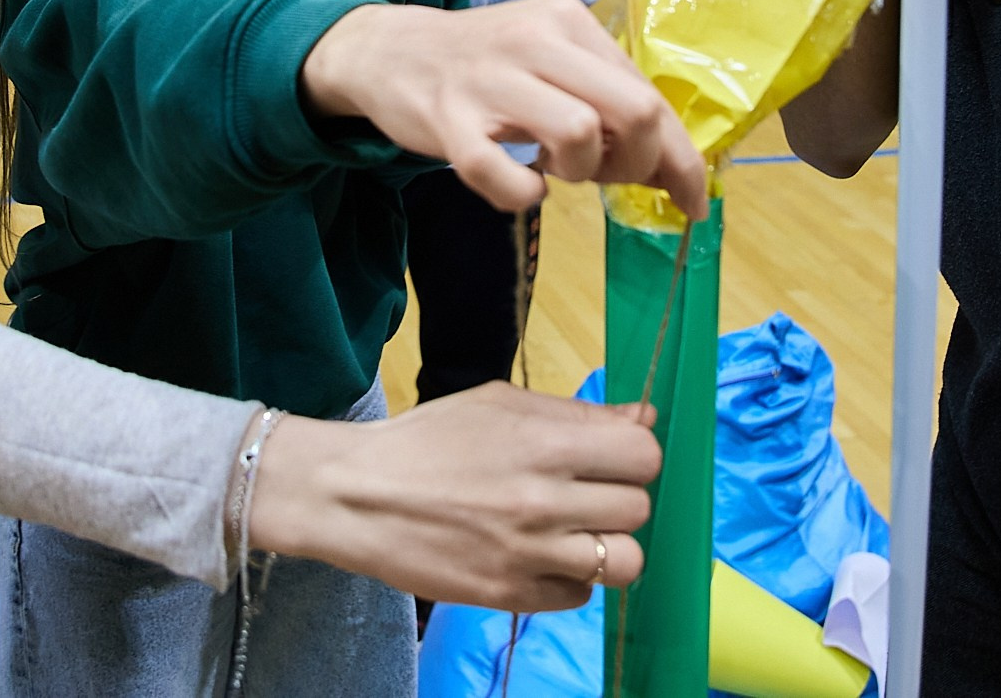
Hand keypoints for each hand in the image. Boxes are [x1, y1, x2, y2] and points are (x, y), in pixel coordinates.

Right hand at [248, 382, 658, 610]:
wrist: (356, 496)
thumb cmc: (428, 439)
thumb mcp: (499, 404)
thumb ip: (576, 414)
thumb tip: (644, 416)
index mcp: (544, 443)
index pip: (644, 455)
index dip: (634, 455)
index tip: (611, 458)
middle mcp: (544, 501)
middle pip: (638, 509)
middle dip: (619, 499)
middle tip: (586, 495)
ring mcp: (528, 554)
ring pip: (623, 564)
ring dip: (607, 546)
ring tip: (575, 533)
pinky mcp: (509, 595)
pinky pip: (579, 597)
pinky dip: (568, 578)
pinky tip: (540, 556)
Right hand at [301, 0, 708, 219]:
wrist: (388, 51)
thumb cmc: (485, 63)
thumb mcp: (550, 60)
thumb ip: (605, 98)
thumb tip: (669, 162)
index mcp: (569, 22)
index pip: (649, 93)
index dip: (681, 158)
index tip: (693, 200)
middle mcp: (535, 40)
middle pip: (634, 109)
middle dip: (642, 163)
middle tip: (611, 177)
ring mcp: (490, 80)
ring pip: (579, 135)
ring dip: (581, 172)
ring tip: (555, 166)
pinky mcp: (448, 120)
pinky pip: (501, 174)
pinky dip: (521, 193)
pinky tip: (520, 183)